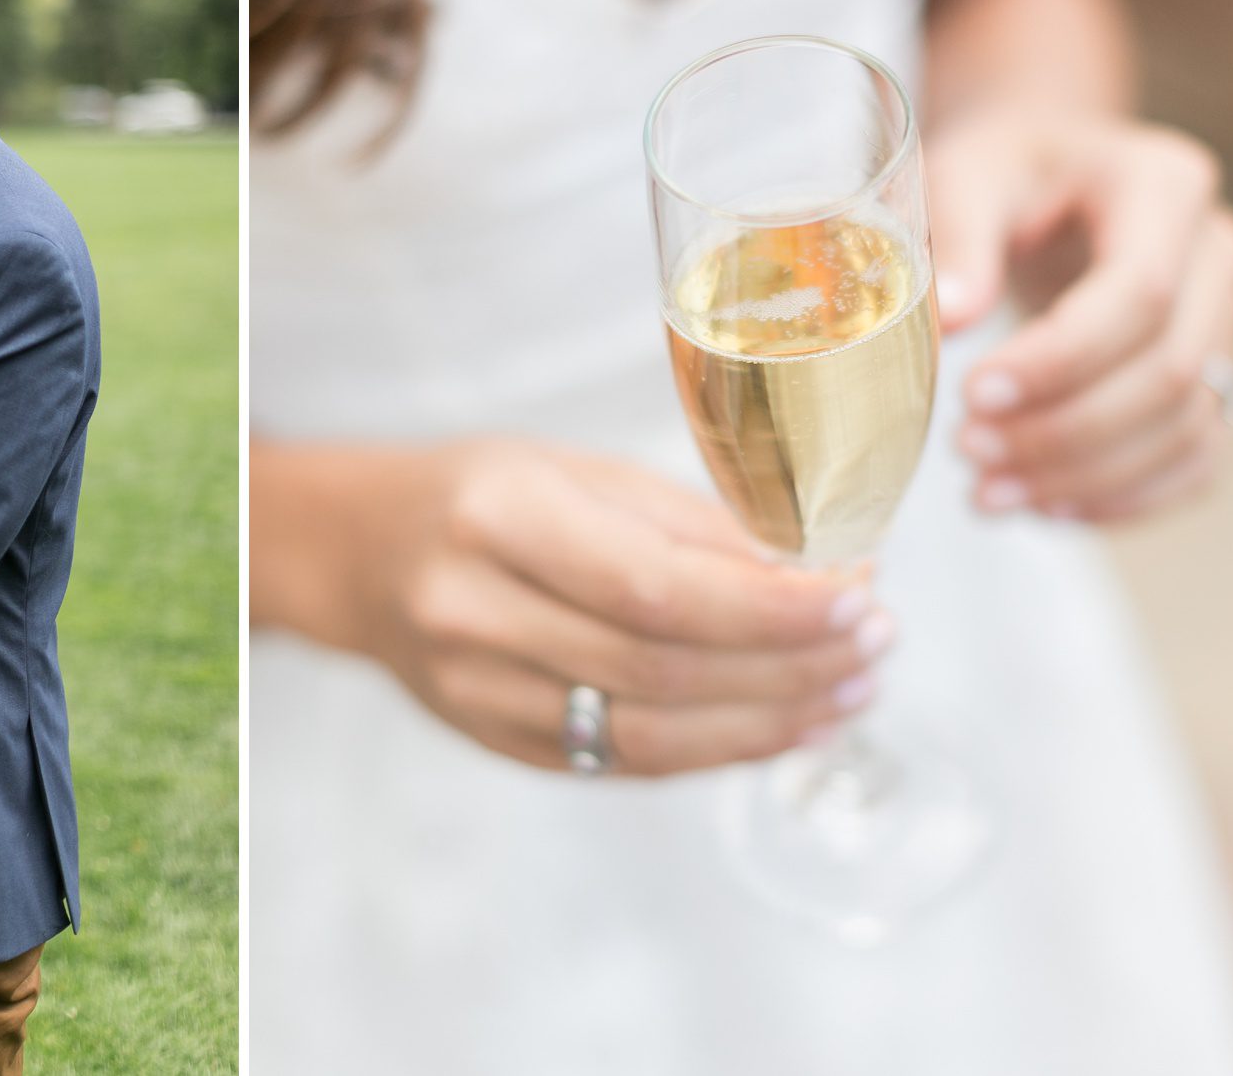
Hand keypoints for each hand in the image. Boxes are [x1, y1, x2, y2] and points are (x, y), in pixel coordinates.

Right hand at [340, 441, 887, 776]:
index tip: (857, 597)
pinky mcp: (492, 740)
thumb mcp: (574, 469)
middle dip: (789, 664)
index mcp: (497, 515)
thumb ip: (686, 525)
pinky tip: (780, 725)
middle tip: (876, 643)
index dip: (769, 608)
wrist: (356, 552)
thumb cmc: (478, 491)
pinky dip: (714, 751)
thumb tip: (818, 575)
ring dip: (768, 721)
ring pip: (649, 735)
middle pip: (662, 668)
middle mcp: (475, 609)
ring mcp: (476, 688)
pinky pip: (622, 763)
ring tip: (850, 691)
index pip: (655, 585)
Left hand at [930, 108, 1232, 521]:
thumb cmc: (1003, 170)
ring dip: (1086, 476)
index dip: (1061, 359)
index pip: (1140, 293)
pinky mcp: (1213, 371)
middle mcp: (1217, 253)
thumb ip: (957, 238)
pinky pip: (1196, 456)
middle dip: (1065, 428)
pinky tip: (1046, 508)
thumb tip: (948, 321)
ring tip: (987, 493)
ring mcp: (1228, 318)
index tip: (972, 394)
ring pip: (1186, 424)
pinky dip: (1125, 496)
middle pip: (1168, 369)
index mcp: (1162, 187)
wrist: (1048, 174)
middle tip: (967, 451)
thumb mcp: (967, 175)